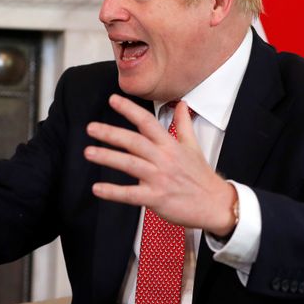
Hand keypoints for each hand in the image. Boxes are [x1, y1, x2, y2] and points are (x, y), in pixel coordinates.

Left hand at [84, 94, 236, 236]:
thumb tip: (181, 104)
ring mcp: (159, 178)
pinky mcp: (156, 198)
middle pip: (134, 141)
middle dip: (111, 133)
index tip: (113, 99)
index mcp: (170, 145)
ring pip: (130, 164)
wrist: (215, 204)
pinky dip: (113, 192)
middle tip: (91, 128)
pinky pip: (131, 194)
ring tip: (89, 152)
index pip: (147, 122)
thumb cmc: (201, 176)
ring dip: (108, 157)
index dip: (129, 109)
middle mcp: (163, 159)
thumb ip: (182, 124)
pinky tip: (97, 188)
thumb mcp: (193, 146)